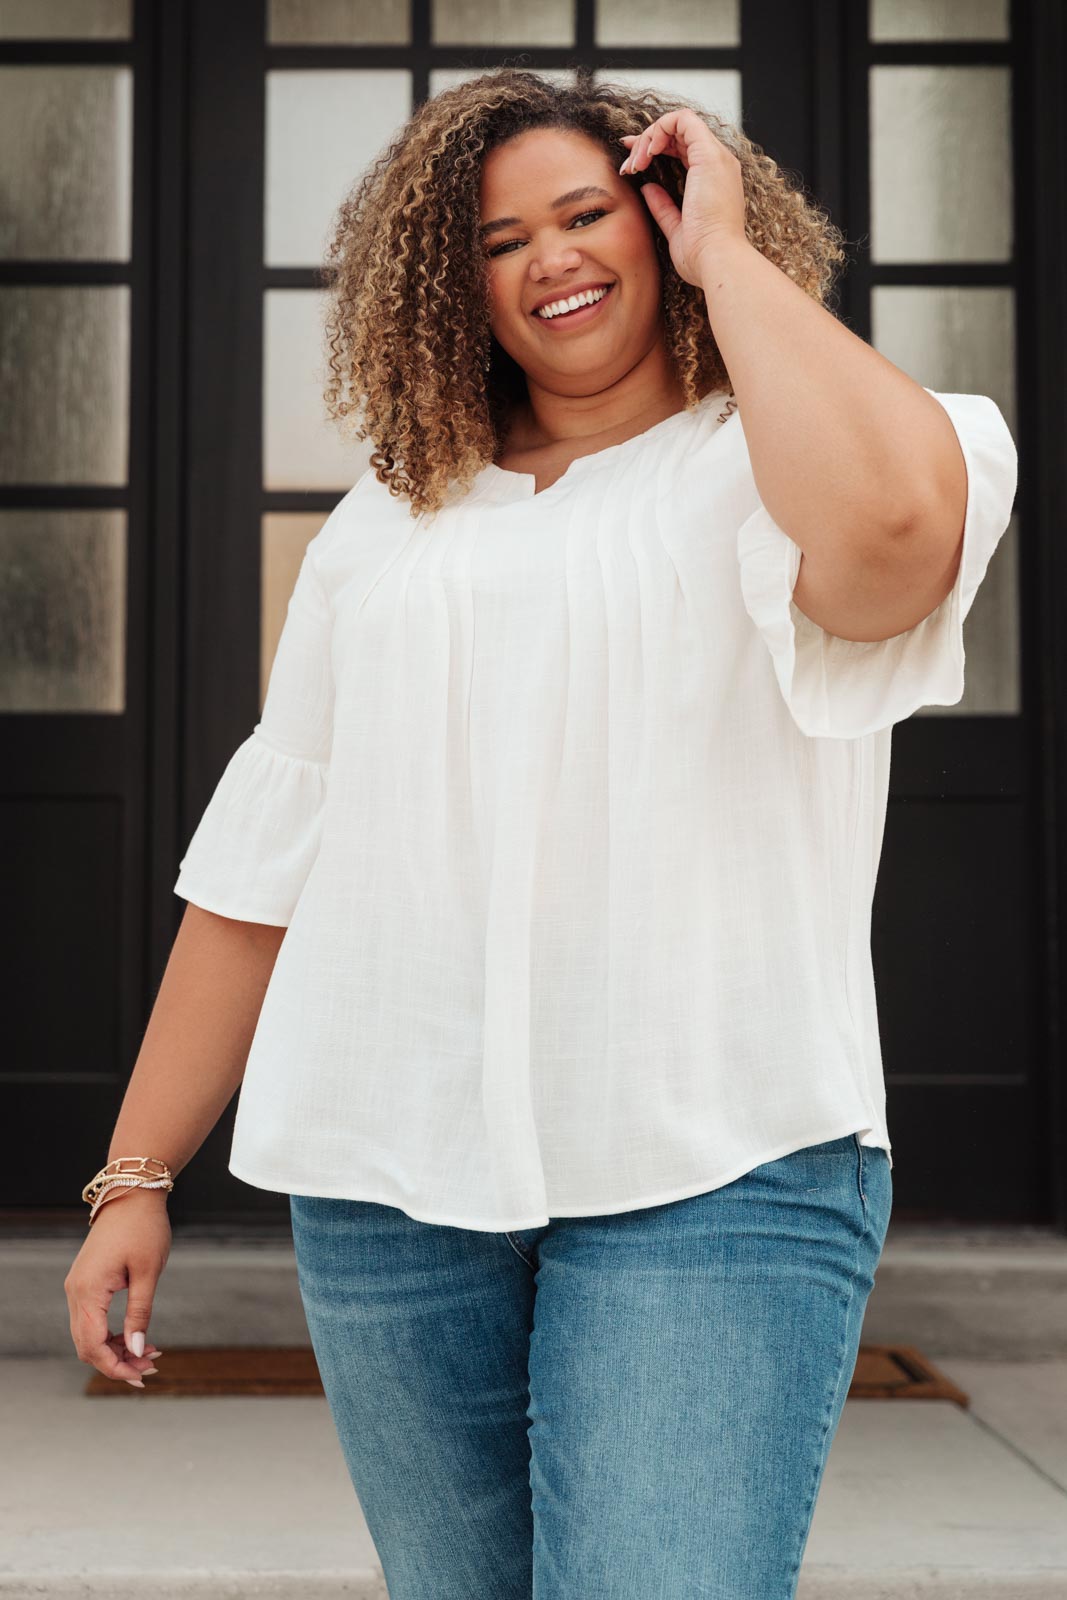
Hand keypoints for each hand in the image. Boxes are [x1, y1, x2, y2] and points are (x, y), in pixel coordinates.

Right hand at [63, 1189, 170, 1386]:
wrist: (132, 1193)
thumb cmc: (143, 1228)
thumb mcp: (147, 1273)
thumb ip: (139, 1314)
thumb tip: (138, 1351)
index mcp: (87, 1291)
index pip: (92, 1346)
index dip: (116, 1367)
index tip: (142, 1375)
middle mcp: (75, 1292)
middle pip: (87, 1346)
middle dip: (118, 1362)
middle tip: (151, 1368)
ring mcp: (78, 1287)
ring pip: (88, 1335)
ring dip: (115, 1350)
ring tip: (150, 1355)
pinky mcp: (86, 1283)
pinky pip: (92, 1319)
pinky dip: (111, 1333)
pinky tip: (137, 1337)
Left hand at [619, 109, 747, 286]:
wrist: (716, 261)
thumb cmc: (702, 256)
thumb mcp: (676, 229)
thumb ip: (663, 207)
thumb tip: (648, 189)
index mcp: (714, 180)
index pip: (683, 149)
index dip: (655, 149)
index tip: (633, 164)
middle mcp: (718, 164)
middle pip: (679, 134)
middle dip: (647, 142)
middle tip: (628, 165)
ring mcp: (716, 157)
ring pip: (678, 122)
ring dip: (649, 137)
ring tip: (634, 165)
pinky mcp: (708, 155)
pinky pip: (682, 120)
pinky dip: (659, 129)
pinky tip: (647, 152)